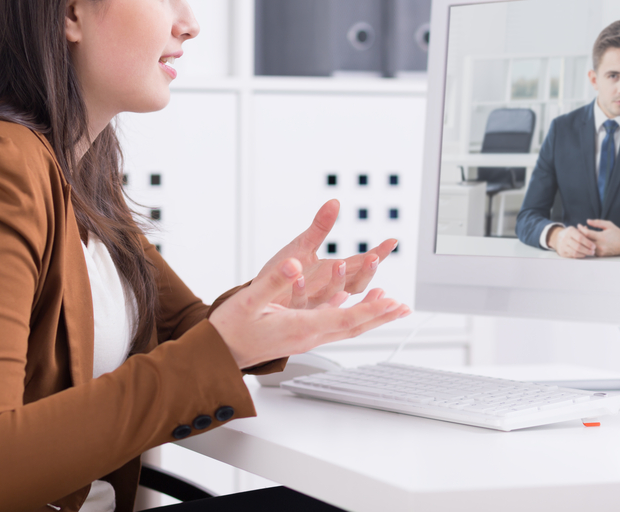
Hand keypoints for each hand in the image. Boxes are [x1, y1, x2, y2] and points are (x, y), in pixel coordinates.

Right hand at [209, 257, 410, 368]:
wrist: (216, 355)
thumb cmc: (229, 328)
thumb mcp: (250, 300)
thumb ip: (274, 280)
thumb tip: (297, 263)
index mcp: (300, 327)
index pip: (345, 319)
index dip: (371, 310)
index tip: (392, 302)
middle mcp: (307, 337)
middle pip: (353, 327)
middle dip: (380, 316)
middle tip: (403, 308)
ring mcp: (304, 340)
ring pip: (344, 329)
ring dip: (368, 318)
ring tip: (387, 308)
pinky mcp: (298, 338)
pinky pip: (332, 328)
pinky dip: (348, 318)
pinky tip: (349, 308)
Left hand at [257, 200, 397, 309]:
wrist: (260, 295)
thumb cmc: (285, 272)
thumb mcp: (303, 244)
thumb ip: (320, 227)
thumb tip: (335, 201)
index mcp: (334, 275)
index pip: (362, 264)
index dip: (378, 255)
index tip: (392, 241)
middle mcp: (328, 290)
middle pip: (356, 285)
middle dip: (365, 272)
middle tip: (372, 258)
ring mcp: (312, 301)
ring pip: (331, 295)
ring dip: (337, 282)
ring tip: (339, 264)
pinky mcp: (291, 307)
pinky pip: (298, 300)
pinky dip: (299, 290)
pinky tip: (297, 277)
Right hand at [546, 224, 595, 257]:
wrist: (557, 238)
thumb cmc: (570, 234)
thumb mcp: (576, 230)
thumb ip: (584, 232)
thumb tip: (590, 232)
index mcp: (570, 231)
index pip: (580, 238)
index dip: (588, 243)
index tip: (594, 246)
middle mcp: (565, 238)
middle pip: (578, 246)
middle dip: (587, 250)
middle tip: (593, 251)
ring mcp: (562, 245)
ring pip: (575, 252)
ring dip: (584, 253)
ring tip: (590, 253)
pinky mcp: (562, 252)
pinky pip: (572, 255)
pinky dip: (579, 255)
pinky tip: (583, 254)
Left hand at [579, 220, 619, 256]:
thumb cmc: (617, 233)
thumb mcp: (608, 225)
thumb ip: (597, 223)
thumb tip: (587, 221)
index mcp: (602, 237)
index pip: (586, 233)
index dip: (581, 229)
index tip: (579, 225)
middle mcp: (600, 246)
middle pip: (584, 241)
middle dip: (580, 235)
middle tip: (578, 230)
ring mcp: (600, 252)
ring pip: (586, 246)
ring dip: (583, 241)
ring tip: (582, 234)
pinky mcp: (600, 255)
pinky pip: (590, 250)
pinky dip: (588, 245)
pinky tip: (588, 240)